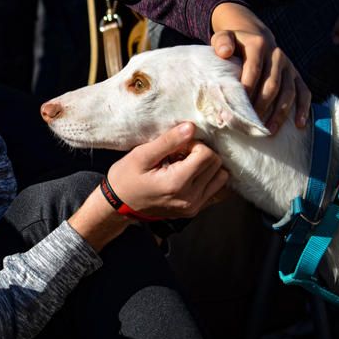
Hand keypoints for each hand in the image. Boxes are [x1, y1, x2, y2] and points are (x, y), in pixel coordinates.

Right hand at [106, 123, 228, 219]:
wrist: (118, 205)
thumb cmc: (126, 178)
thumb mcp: (141, 155)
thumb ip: (168, 141)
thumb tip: (191, 127)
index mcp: (177, 183)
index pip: (207, 155)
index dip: (194, 144)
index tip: (177, 146)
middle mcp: (190, 198)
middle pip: (216, 165)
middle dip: (202, 153)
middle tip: (180, 154)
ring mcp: (193, 207)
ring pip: (220, 178)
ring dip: (207, 166)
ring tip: (186, 164)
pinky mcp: (194, 210)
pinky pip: (215, 190)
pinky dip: (207, 178)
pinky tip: (189, 175)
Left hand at [210, 2, 310, 132]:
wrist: (255, 35)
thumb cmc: (235, 43)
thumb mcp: (224, 37)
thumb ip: (222, 43)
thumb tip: (225, 52)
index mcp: (258, 45)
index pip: (254, 69)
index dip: (247, 89)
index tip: (237, 108)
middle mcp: (277, 55)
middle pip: (271, 84)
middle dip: (261, 106)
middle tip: (250, 124)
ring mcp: (288, 66)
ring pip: (288, 92)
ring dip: (280, 113)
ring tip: (269, 131)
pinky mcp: (296, 75)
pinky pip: (304, 92)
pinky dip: (303, 109)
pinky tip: (299, 124)